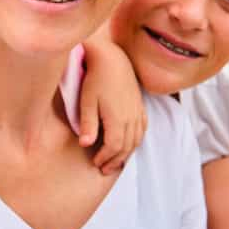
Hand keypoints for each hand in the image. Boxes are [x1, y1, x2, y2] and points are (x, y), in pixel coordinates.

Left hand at [79, 34, 146, 174]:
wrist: (112, 59)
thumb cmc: (96, 79)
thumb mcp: (87, 101)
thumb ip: (88, 124)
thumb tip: (85, 144)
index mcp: (117, 119)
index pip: (114, 146)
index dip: (105, 157)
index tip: (96, 162)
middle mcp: (131, 118)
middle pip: (126, 147)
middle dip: (115, 160)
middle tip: (104, 169)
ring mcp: (137, 111)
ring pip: (136, 140)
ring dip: (127, 153)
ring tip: (116, 161)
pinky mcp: (139, 105)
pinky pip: (142, 128)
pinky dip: (136, 140)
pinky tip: (130, 143)